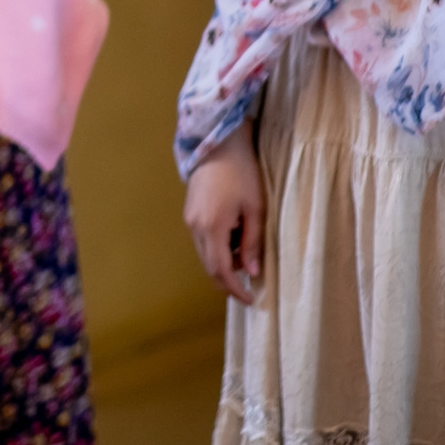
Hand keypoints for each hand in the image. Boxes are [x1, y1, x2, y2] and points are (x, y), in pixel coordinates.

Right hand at [183, 125, 264, 303]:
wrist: (218, 144)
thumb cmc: (242, 174)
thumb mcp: (255, 210)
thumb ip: (252, 243)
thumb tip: (251, 271)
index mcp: (212, 228)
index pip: (220, 270)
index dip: (234, 289)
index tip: (250, 300)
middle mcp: (195, 227)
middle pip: (209, 266)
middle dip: (229, 278)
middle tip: (250, 283)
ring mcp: (189, 219)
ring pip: (205, 254)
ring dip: (224, 261)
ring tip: (246, 249)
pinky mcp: (189, 212)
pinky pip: (202, 240)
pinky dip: (218, 248)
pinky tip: (234, 236)